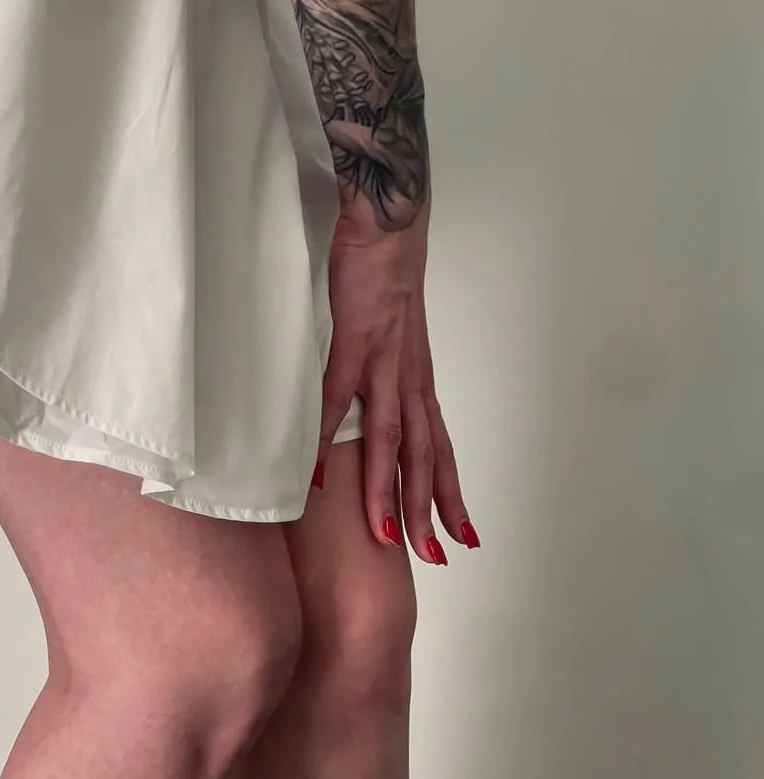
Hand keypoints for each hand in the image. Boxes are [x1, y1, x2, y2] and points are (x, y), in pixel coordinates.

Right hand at [315, 190, 477, 563]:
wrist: (388, 220)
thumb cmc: (386, 272)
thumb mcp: (394, 330)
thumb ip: (383, 366)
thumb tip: (368, 396)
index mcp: (418, 376)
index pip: (440, 444)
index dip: (450, 490)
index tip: (462, 533)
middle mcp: (408, 376)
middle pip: (423, 454)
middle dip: (428, 508)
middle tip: (435, 558)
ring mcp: (382, 362)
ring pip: (388, 438)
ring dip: (386, 489)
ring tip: (384, 536)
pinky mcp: (351, 341)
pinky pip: (335, 399)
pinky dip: (324, 439)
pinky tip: (316, 475)